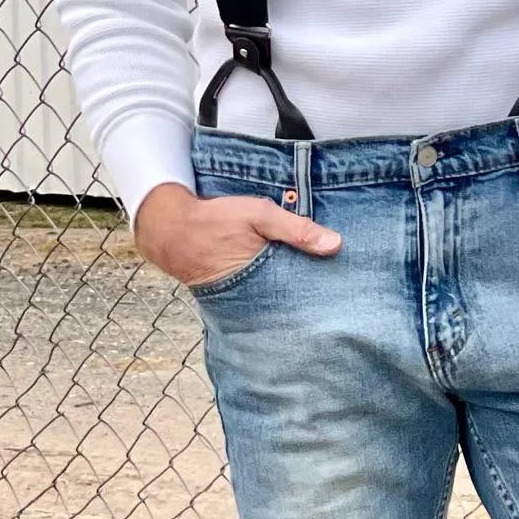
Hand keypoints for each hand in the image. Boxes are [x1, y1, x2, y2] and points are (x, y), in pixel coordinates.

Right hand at [133, 182, 340, 286]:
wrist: (169, 229)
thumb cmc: (214, 219)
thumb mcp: (259, 215)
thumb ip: (296, 229)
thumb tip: (336, 244)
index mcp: (267, 279)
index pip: (306, 296)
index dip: (325, 294)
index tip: (348, 295)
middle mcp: (258, 296)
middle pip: (296, 303)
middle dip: (314, 301)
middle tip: (343, 301)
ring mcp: (246, 297)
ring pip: (280, 300)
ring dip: (296, 296)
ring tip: (322, 296)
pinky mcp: (238, 294)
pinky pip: (264, 296)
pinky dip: (277, 291)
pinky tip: (290, 286)